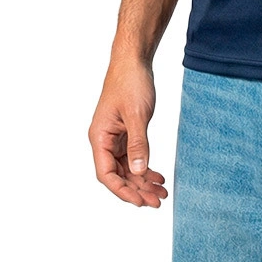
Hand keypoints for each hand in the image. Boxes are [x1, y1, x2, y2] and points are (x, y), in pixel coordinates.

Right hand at [89, 57, 168, 207]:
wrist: (134, 60)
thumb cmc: (131, 82)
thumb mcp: (137, 114)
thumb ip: (138, 144)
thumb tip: (138, 171)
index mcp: (99, 137)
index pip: (106, 174)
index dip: (122, 190)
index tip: (140, 202)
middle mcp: (104, 140)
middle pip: (118, 174)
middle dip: (137, 189)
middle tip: (157, 201)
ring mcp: (115, 137)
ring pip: (127, 167)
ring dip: (142, 181)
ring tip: (161, 192)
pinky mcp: (126, 132)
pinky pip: (133, 156)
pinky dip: (145, 167)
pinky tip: (157, 175)